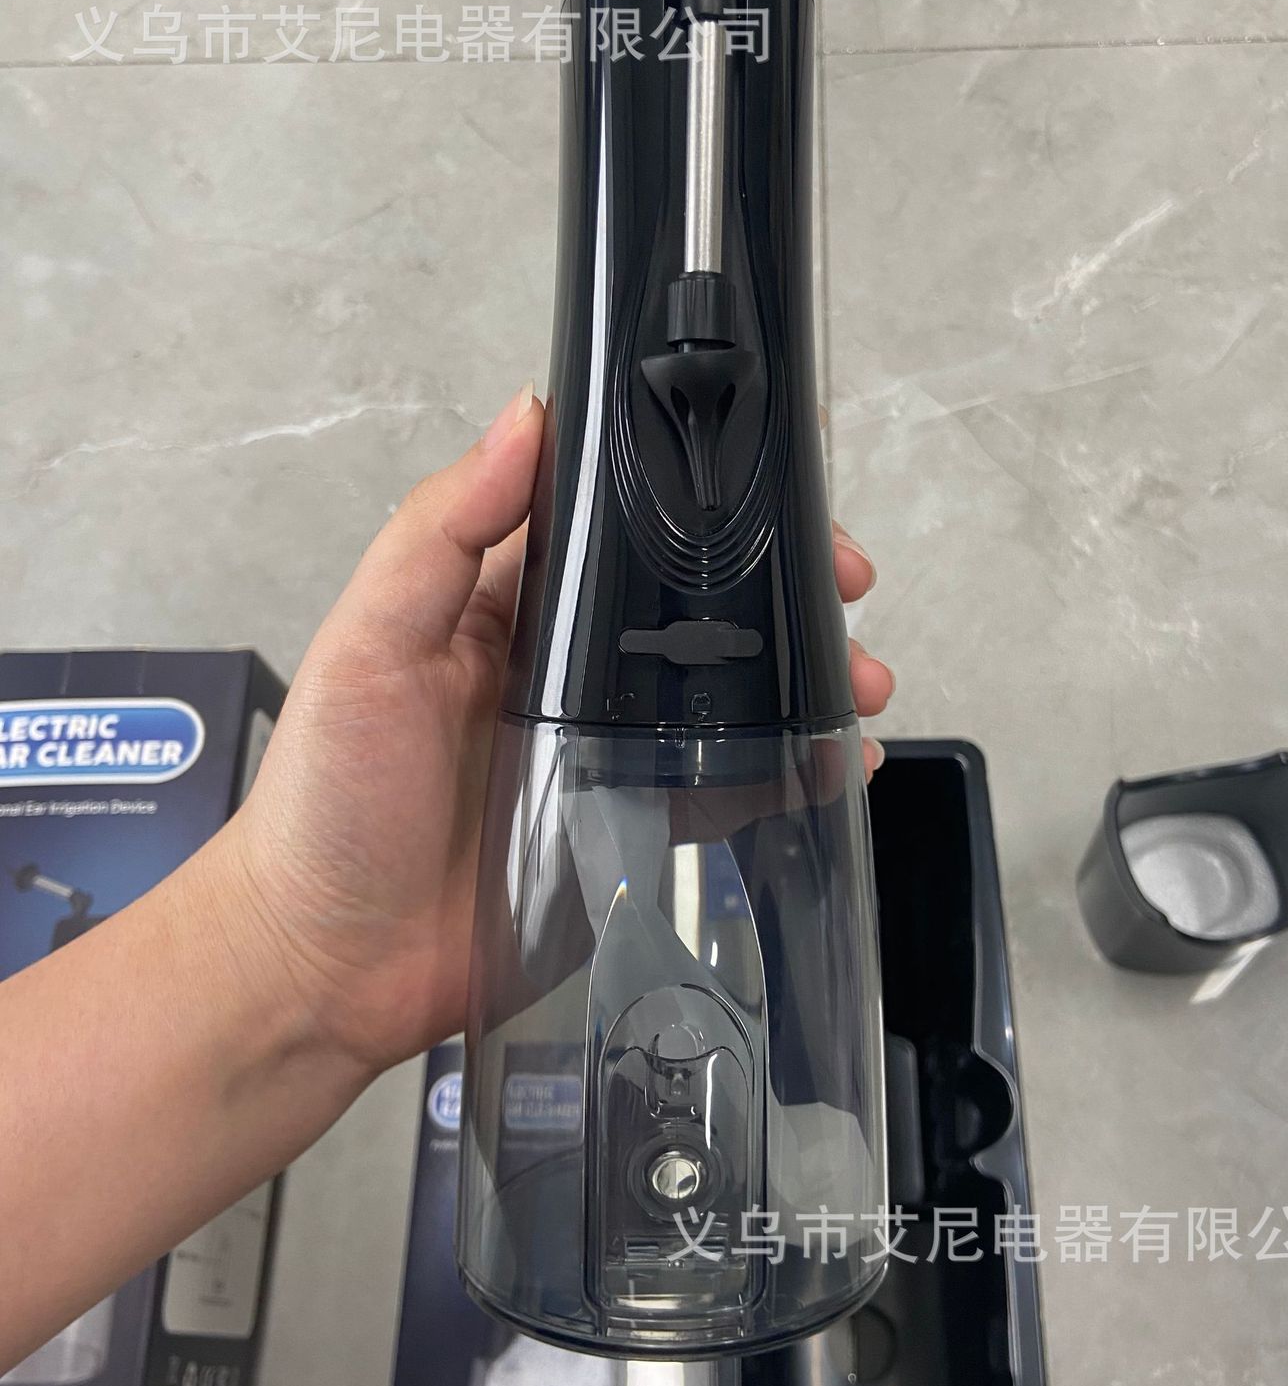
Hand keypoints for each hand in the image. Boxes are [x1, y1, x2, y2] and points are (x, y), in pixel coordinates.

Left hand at [221, 384, 894, 1076]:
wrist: (326, 969)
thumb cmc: (329, 803)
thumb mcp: (371, 647)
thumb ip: (440, 532)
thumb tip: (525, 415)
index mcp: (505, 605)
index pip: (618, 521)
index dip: (702, 494)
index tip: (779, 483)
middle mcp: (564, 669)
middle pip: (695, 605)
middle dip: (784, 585)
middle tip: (848, 584)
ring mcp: (604, 749)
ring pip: (728, 690)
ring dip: (805, 673)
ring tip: (863, 680)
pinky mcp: (627, 827)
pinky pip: (726, 785)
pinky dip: (789, 767)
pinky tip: (837, 762)